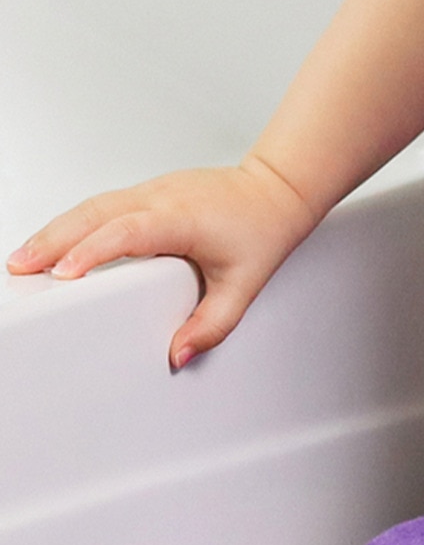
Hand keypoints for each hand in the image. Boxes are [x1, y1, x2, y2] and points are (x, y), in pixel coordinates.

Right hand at [6, 155, 318, 368]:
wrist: (276, 190)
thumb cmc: (261, 229)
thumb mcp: (244, 285)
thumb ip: (212, 324)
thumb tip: (178, 353)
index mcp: (183, 218)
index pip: (129, 230)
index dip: (93, 250)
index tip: (64, 272)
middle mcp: (161, 198)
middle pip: (96, 212)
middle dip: (54, 239)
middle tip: (20, 267)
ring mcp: (152, 190)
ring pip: (93, 205)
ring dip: (56, 230)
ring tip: (24, 259)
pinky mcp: (147, 192)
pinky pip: (102, 204)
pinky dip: (72, 223)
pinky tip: (54, 243)